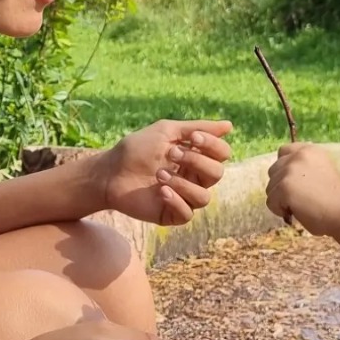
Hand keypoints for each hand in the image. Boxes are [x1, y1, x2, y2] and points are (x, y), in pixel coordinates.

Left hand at [99, 119, 231, 225]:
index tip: (192, 138)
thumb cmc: (136, 149)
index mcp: (195, 157)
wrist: (109, 171)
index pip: (222, 153)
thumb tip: (230, 125)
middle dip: (195, 161)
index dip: (212, 145)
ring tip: (160, 175)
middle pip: (217, 173)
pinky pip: (188, 213)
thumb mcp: (166, 131)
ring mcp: (183, 197)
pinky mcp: (171, 214)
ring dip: (183, 183)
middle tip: (170, 154)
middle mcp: (193, 178)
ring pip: (204, 197)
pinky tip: (161, 191)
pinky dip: (176, 200)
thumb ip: (198, 128)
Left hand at [266, 142, 339, 236]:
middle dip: (281, 185)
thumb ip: (304, 168)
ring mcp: (290, 170)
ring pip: (270, 188)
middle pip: (273, 170)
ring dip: (280, 200)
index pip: (283, 151)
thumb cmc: (334, 199)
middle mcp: (298, 156)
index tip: (294, 181)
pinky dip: (279, 210)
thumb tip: (283, 173)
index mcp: (310, 150)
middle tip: (299, 197)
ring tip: (300, 206)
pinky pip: (270, 202)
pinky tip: (296, 212)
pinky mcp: (284, 187)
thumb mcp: (321, 171)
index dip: (284, 167)